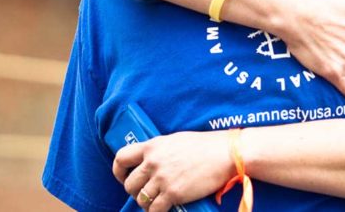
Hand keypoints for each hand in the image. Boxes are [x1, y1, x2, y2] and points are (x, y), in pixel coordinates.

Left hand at [112, 130, 233, 211]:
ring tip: (155, 203)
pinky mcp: (173, 193)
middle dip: (135, 192)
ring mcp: (162, 178)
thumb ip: (160, 150)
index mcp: (152, 146)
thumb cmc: (205, 146)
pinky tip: (163, 210)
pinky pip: (154, 209)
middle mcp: (153, 162)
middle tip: (145, 193)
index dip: (118, 171)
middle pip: (129, 184)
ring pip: (140, 199)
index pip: (121, 158)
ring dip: (146, 204)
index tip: (123, 177)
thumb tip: (151, 161)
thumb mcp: (176, 140)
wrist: (226, 154)